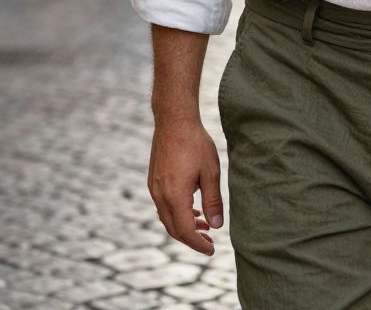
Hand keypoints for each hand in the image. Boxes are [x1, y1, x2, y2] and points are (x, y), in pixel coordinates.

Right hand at [148, 118, 223, 254]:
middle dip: (191, 239)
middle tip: (210, 241)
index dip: (198, 244)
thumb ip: (213, 201)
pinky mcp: (153, 181)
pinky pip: (163, 206)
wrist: (174, 120)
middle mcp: (160, 196)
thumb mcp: (211, 172)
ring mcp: (154, 188)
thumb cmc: (195, 143)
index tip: (212, 250)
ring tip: (203, 225)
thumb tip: (217, 226)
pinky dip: (177, 214)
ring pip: (167, 218)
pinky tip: (191, 209)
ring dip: (184, 226)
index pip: (185, 231)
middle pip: (174, 229)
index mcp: (175, 196)